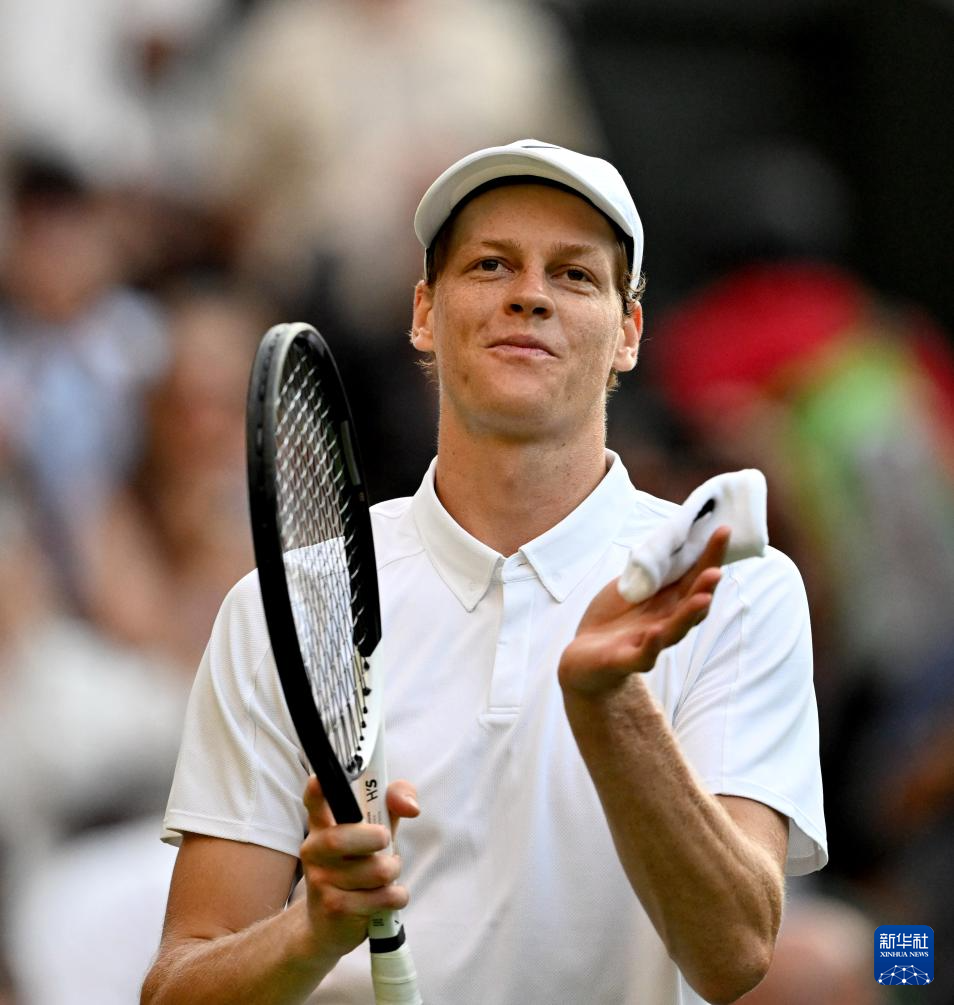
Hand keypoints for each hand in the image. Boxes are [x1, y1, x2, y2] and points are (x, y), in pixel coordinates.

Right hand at [298, 776, 419, 959]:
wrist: (330, 924)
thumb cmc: (357, 867)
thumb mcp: (373, 831)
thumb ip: (392, 805)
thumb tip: (412, 807)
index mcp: (323, 825)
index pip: (315, 802)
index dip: (317, 790)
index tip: (318, 780)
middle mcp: (315, 850)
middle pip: (340, 839)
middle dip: (374, 838)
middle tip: (385, 840)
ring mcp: (321, 881)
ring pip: (375, 871)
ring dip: (394, 870)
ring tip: (388, 872)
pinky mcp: (335, 909)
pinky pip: (383, 898)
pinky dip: (397, 896)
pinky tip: (386, 897)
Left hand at [558, 527, 729, 695]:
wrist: (584, 657)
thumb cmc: (614, 619)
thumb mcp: (632, 587)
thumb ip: (650, 570)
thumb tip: (668, 537)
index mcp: (669, 602)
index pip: (695, 578)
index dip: (710, 557)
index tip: (723, 530)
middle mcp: (666, 622)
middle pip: (692, 605)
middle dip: (706, 587)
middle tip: (717, 569)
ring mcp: (649, 643)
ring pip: (675, 630)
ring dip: (689, 614)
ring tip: (702, 598)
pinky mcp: (626, 660)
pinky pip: (643, 655)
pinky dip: (650, 646)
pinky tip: (655, 632)